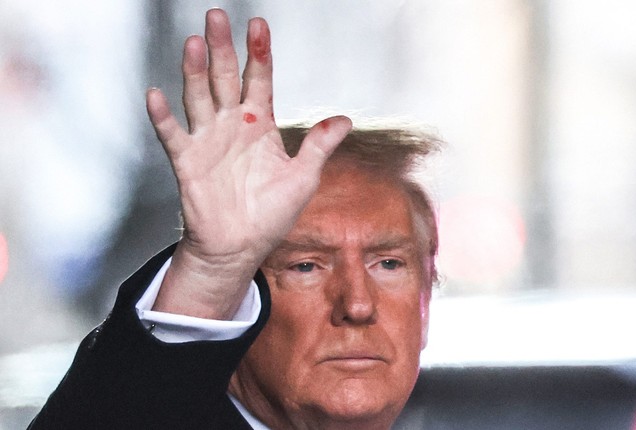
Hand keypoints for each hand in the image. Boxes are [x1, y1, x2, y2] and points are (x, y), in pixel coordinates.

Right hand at [145, 9, 350, 318]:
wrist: (243, 246)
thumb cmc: (272, 213)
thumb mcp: (304, 177)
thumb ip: (320, 145)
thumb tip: (345, 120)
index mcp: (260, 125)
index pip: (259, 80)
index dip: (259, 53)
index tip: (258, 25)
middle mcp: (232, 125)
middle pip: (224, 78)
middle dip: (222, 47)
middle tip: (217, 16)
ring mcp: (208, 141)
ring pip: (199, 97)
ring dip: (195, 71)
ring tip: (195, 43)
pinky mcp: (188, 162)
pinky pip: (173, 136)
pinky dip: (163, 117)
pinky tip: (156, 96)